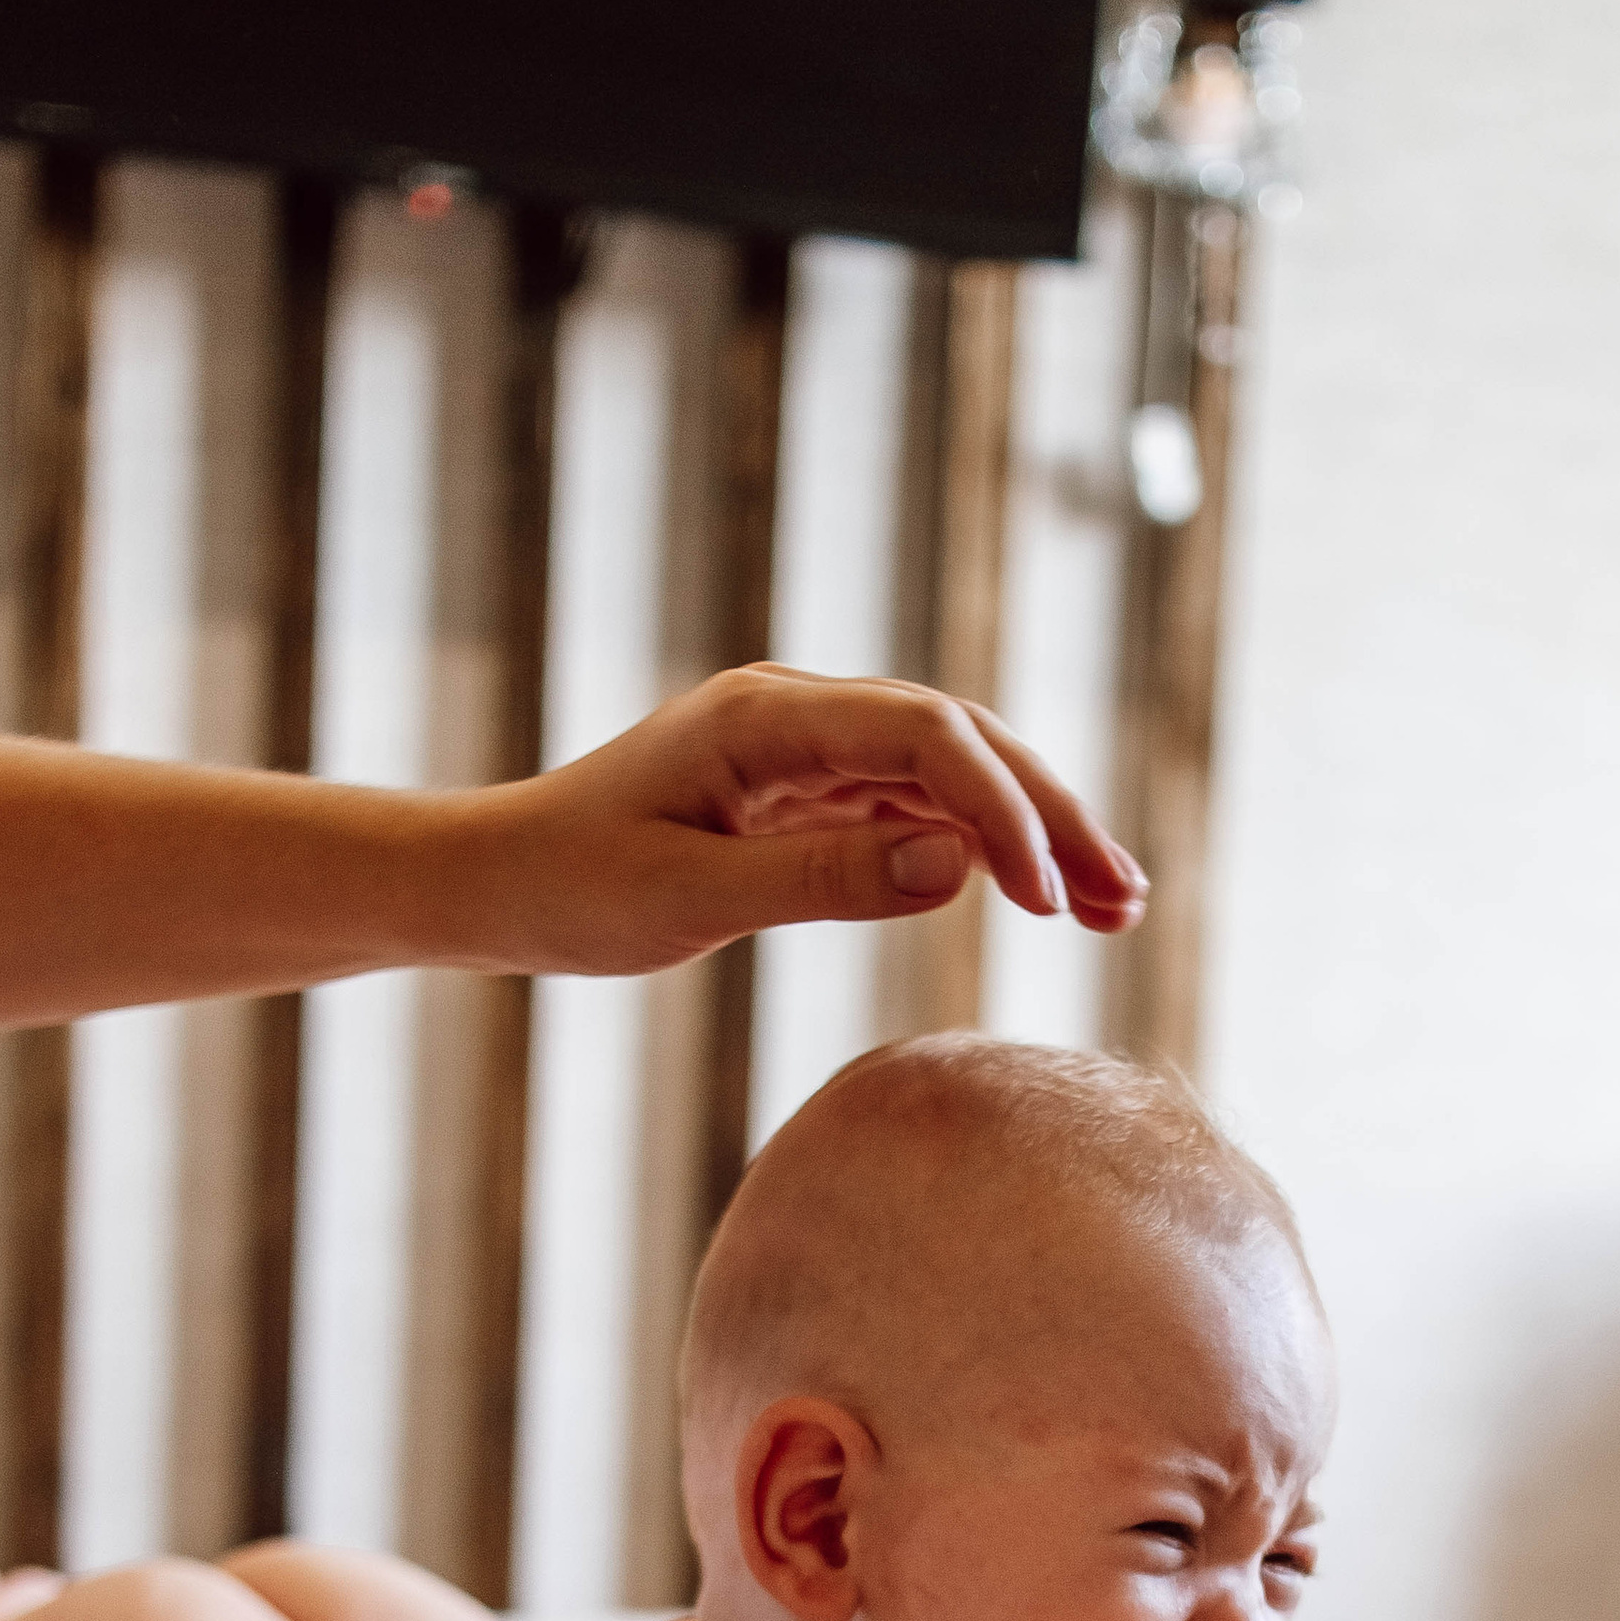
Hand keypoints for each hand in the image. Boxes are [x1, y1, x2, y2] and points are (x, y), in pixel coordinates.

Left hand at [467, 665, 1148, 972]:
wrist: (495, 879)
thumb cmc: (572, 891)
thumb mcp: (688, 904)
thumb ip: (821, 881)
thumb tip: (958, 864)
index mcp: (762, 718)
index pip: (923, 733)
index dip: (1000, 807)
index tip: (1045, 898)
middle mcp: (796, 712)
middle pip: (960, 740)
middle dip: (1051, 815)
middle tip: (1124, 901)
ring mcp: (807, 747)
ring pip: (952, 772)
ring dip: (1035, 833)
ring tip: (1113, 909)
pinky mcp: (809, 788)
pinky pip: (917, 804)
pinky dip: (982, 849)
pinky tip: (1037, 894)